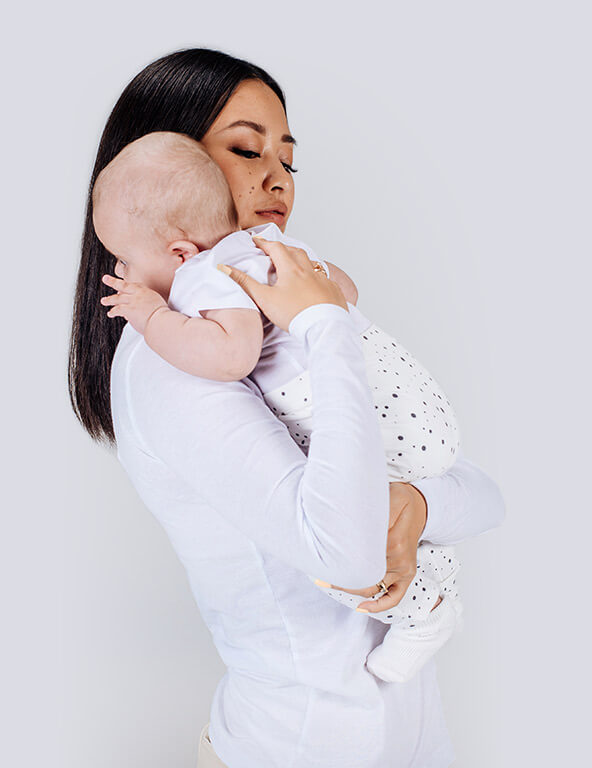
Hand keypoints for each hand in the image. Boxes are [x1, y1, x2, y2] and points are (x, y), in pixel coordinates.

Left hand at [100, 274, 167, 334]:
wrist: (162, 322)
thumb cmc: (165, 317)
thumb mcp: (160, 304)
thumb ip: (152, 304)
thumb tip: (148, 310)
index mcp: (147, 292)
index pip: (135, 285)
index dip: (126, 284)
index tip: (122, 284)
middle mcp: (139, 294)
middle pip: (123, 286)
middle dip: (113, 282)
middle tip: (106, 279)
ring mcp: (133, 301)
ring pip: (118, 298)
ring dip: (110, 300)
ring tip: (104, 300)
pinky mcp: (129, 310)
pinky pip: (117, 310)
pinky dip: (113, 312)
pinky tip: (110, 313)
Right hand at [217, 236, 347, 331]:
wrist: (323, 328)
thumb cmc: (294, 314)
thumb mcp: (265, 298)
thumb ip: (245, 282)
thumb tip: (224, 268)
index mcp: (291, 269)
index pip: (276, 248)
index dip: (264, 242)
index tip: (257, 240)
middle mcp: (309, 270)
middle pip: (295, 251)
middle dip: (283, 248)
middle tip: (274, 250)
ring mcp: (323, 280)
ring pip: (312, 263)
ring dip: (301, 260)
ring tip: (294, 264)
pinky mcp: (333, 291)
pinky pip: (325, 279)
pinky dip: (317, 277)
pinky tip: (314, 283)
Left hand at [327, 482, 427, 611]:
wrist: (420, 505)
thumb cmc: (399, 499)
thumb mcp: (389, 496)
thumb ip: (373, 512)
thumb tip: (351, 525)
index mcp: (393, 539)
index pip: (362, 557)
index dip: (341, 560)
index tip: (323, 559)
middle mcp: (399, 557)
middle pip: (365, 574)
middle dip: (340, 576)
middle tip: (320, 572)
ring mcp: (403, 568)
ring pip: (373, 587)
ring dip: (350, 587)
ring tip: (327, 581)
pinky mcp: (407, 575)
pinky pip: (395, 597)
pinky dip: (379, 606)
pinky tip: (361, 607)